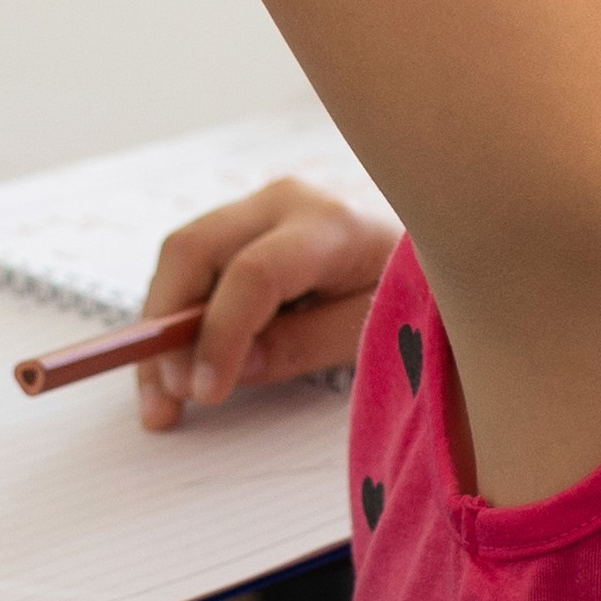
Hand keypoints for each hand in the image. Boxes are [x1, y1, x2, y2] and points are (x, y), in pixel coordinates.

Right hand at [135, 177, 394, 429]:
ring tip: (162, 397)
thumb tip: (228, 369)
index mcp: (329, 224)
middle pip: (192, 251)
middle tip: (162, 399)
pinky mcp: (249, 223)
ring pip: (182, 258)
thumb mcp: (373, 327)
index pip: (252, 274)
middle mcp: (284, 201)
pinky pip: (197, 266)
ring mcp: (262, 205)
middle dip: (162, 329)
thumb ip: (301, 346)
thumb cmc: (415, 285)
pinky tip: (182, 366)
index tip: (204, 393)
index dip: (218, 336)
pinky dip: (179, 316)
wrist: (441, 235)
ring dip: (160, 328)